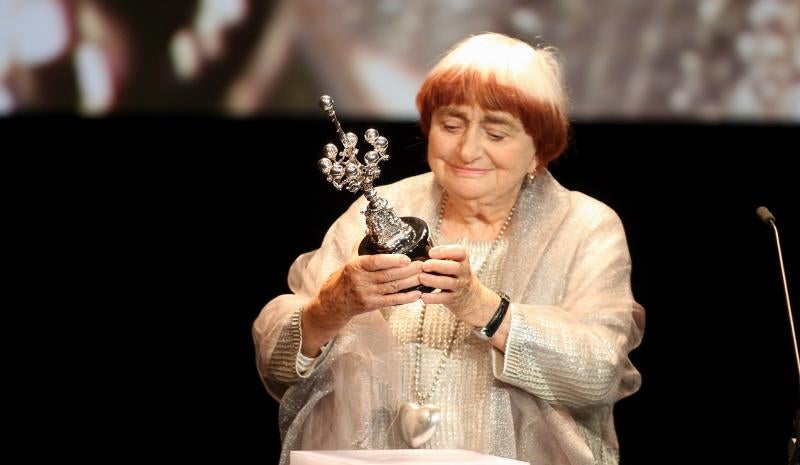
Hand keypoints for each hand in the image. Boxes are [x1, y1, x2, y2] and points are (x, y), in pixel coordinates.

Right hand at [302, 254, 422, 354]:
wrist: (332, 304)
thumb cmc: (343, 280)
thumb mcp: (349, 263)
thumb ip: (362, 250)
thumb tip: (370, 232)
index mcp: (355, 266)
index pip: (376, 262)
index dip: (393, 260)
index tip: (407, 258)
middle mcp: (360, 281)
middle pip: (389, 275)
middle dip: (409, 270)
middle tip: (423, 265)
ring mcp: (366, 294)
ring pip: (393, 287)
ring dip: (410, 282)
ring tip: (423, 276)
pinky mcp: (371, 305)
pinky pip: (392, 301)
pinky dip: (406, 298)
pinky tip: (417, 294)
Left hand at [419, 245, 492, 322]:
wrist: (471, 296)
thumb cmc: (455, 274)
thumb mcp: (454, 262)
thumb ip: (441, 256)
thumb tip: (420, 248)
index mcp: (463, 259)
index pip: (459, 252)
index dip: (445, 251)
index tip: (431, 252)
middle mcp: (464, 272)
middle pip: (455, 267)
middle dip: (439, 266)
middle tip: (424, 265)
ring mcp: (460, 286)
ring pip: (449, 283)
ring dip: (434, 280)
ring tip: (421, 278)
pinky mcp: (454, 299)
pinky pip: (444, 298)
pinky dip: (434, 298)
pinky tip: (423, 296)